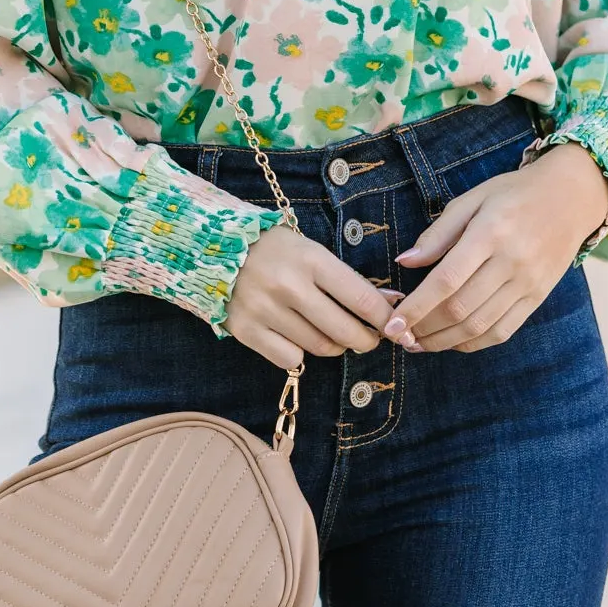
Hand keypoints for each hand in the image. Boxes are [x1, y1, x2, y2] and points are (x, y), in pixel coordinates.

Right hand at [225, 223, 401, 370]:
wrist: (211, 248)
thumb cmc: (273, 250)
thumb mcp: (311, 251)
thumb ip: (345, 279)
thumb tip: (388, 304)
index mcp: (311, 259)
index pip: (362, 298)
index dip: (385, 318)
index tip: (395, 326)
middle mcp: (289, 286)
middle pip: (344, 330)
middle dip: (366, 341)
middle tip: (370, 340)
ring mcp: (265, 310)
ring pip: (319, 347)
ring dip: (334, 347)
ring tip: (334, 336)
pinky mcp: (246, 331)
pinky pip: (289, 358)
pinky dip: (300, 353)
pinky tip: (298, 338)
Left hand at [388, 143, 607, 354]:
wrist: (571, 197)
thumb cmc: (514, 194)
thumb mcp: (472, 200)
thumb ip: (438, 233)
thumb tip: (404, 261)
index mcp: (491, 233)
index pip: (446, 280)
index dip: (416, 307)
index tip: (391, 324)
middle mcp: (512, 262)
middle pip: (460, 308)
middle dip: (423, 328)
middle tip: (399, 336)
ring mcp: (528, 283)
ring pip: (479, 325)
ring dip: (443, 341)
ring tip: (419, 343)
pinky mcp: (538, 297)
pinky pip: (502, 331)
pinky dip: (473, 343)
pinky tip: (451, 342)